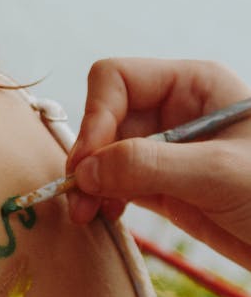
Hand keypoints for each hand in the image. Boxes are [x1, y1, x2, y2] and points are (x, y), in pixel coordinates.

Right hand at [67, 58, 250, 267]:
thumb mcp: (219, 174)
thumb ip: (150, 166)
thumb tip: (85, 171)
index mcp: (193, 85)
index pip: (117, 80)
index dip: (97, 116)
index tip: (90, 162)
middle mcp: (175, 110)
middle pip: (106, 118)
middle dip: (89, 155)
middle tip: (78, 196)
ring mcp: (168, 150)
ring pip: (105, 153)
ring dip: (90, 181)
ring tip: (86, 214)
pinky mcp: (165, 186)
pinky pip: (118, 182)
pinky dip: (104, 197)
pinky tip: (105, 216)